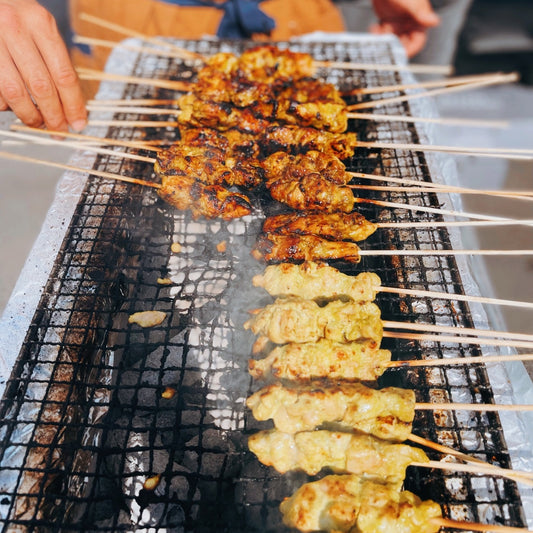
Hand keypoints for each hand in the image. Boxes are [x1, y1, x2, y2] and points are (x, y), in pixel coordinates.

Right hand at [0, 0, 86, 130]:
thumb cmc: (20, 21)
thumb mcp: (43, 31)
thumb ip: (57, 65)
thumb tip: (71, 108)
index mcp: (40, 23)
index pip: (64, 75)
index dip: (73, 105)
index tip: (78, 123)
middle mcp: (15, 28)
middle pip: (41, 87)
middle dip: (53, 116)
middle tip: (59, 131)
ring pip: (15, 92)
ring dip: (30, 115)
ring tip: (38, 123)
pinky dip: (7, 105)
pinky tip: (15, 106)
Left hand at [370, 0, 439, 57]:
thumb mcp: (411, 4)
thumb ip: (421, 14)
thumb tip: (435, 22)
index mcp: (420, 21)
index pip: (418, 42)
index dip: (410, 50)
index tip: (400, 55)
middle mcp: (410, 25)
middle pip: (404, 44)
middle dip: (394, 47)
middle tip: (384, 47)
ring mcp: (399, 25)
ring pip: (392, 41)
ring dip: (384, 41)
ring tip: (377, 34)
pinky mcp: (388, 22)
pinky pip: (383, 35)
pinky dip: (378, 34)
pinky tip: (373, 28)